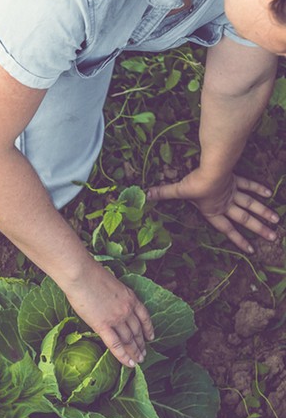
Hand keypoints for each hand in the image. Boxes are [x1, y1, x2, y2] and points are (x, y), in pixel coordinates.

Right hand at [64, 265, 153, 367]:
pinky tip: (128, 364)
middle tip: (143, 355)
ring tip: (137, 361)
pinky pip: (115, 345)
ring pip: (129, 340)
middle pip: (137, 331)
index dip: (148, 329)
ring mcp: (116, 318)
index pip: (144, 317)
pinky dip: (123, 356)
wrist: (82, 275)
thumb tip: (110, 304)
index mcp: (130, 298)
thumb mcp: (112, 284)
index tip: (151, 337)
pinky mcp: (103, 326)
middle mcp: (127, 310)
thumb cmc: (91, 274)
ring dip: (134, 352)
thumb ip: (115, 297)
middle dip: (141, 344)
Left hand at [148, 170, 278, 252]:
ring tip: (276, 222)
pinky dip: (258, 189)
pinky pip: (249, 185)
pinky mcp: (236, 179)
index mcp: (214, 211)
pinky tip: (269, 194)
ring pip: (252, 205)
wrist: (212, 168)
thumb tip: (145, 195)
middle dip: (258, 229)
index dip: (239, 240)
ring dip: (264, 213)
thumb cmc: (195, 183)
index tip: (251, 249)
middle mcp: (227, 204)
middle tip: (273, 237)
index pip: (228, 230)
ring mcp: (234, 192)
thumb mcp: (178, 190)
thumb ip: (163, 193)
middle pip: (245, 219)